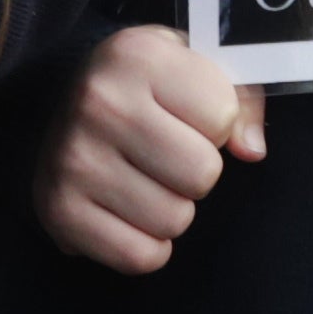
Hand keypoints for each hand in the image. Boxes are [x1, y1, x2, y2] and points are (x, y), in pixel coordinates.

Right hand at [33, 24, 266, 274]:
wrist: (60, 108)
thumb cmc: (143, 90)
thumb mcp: (194, 69)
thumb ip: (242, 99)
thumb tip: (252, 149)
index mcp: (138, 56)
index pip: (224, 116)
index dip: (216, 123)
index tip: (186, 115)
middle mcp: (99, 103)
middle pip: (203, 174)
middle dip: (197, 170)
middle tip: (166, 153)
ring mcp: (74, 160)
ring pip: (175, 220)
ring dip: (171, 208)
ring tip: (143, 178)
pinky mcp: (60, 211)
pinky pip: (140, 256)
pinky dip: (146, 245)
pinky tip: (128, 211)